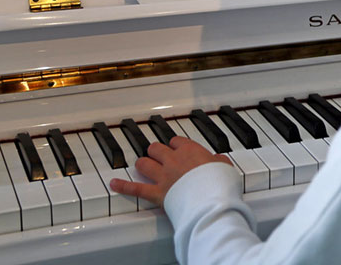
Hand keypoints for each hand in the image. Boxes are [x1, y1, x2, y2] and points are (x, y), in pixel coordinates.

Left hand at [110, 136, 231, 206]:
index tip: (177, 147)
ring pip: (144, 163)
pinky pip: (136, 189)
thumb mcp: (225, 167)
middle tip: (158, 155)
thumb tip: (218, 160)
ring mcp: (163, 177)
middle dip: (156, 151)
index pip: (177, 140)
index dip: (176, 144)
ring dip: (143, 164)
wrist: (211, 200)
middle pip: (157, 148)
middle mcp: (173, 160)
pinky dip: (124, 186)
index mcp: (190, 151)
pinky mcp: (157, 194)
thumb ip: (219, 161)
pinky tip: (114, 183)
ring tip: (143, 165)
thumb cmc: (219, 183)